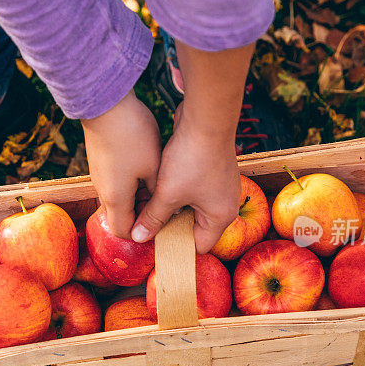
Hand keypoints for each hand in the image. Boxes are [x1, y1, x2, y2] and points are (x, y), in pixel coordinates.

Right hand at [81, 90, 161, 237]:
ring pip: (122, 196)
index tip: (164, 223)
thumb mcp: (154, 167)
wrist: (105, 104)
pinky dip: (133, 181)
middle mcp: (104, 191)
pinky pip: (118, 181)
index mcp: (116, 199)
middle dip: (144, 213)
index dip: (142, 233)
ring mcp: (100, 175)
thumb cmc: (132, 135)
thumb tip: (163, 206)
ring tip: (162, 183)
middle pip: (123, 214)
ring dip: (140, 195)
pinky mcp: (102, 161)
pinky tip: (150, 166)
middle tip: (169, 203)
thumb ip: (157, 192)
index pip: (123, 232)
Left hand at [132, 101, 239, 252]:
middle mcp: (225, 205)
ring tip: (148, 204)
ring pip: (191, 208)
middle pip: (193, 227)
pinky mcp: (213, 173)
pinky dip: (177, 192)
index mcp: (221, 217)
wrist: (205, 119)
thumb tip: (139, 237)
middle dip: (169, 225)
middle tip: (146, 222)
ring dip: (171, 207)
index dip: (174, 244)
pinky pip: (194, 192)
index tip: (152, 238)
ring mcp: (220, 188)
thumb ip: (153, 218)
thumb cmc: (191, 159)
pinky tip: (159, 187)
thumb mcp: (168, 194)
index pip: (197, 245)